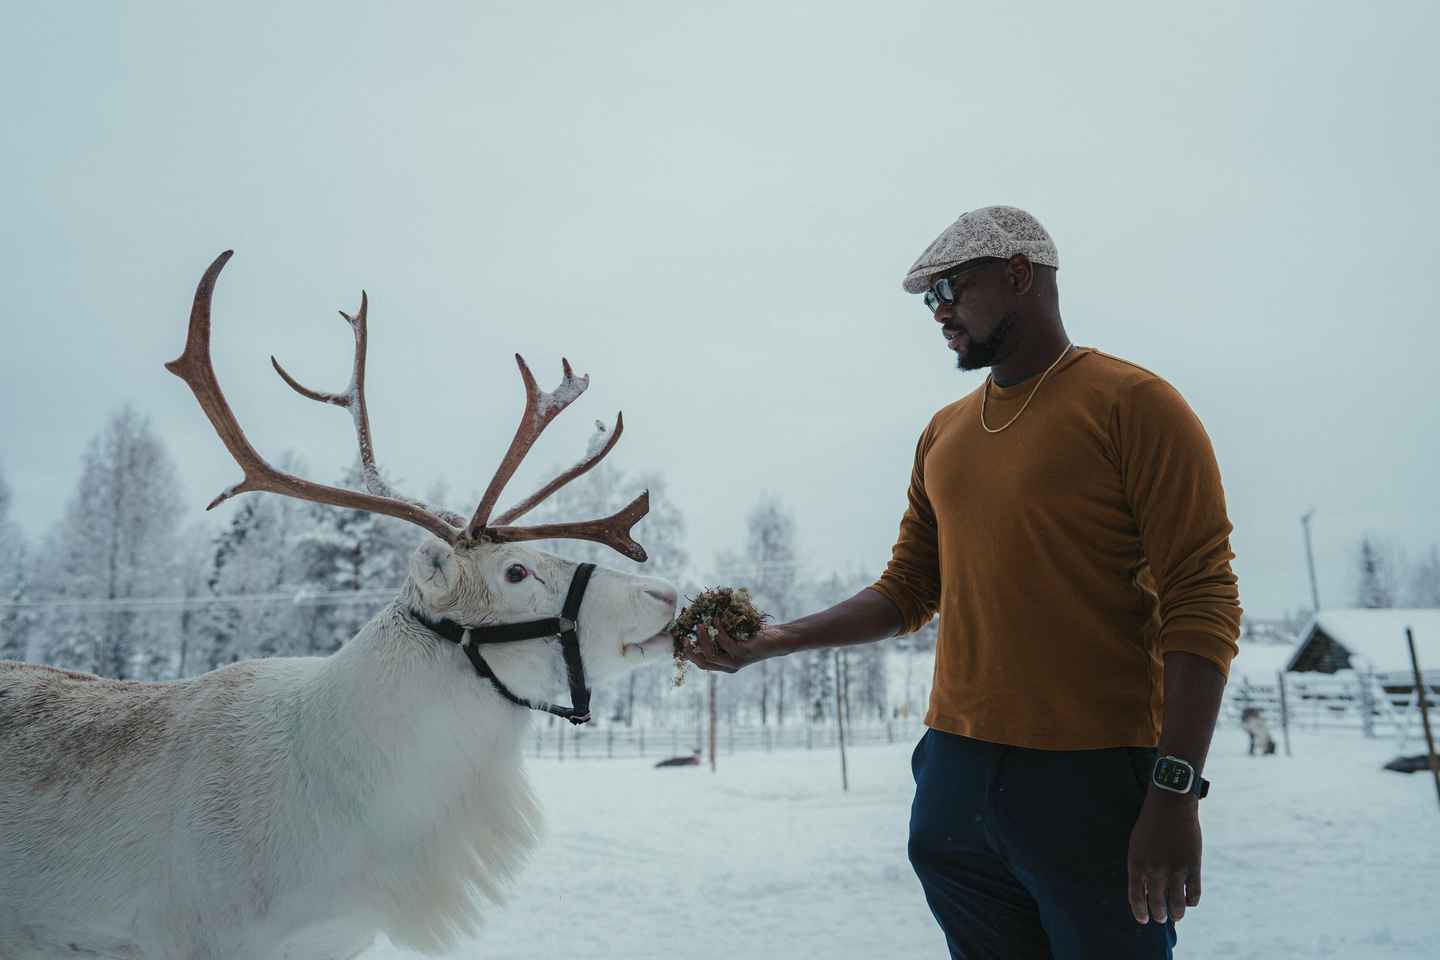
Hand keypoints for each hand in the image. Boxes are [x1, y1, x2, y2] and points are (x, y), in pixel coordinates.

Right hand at [686, 622, 788, 673]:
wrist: (778, 639)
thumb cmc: (755, 634)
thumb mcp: (735, 634)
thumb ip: (720, 632)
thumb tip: (702, 615)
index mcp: (725, 664)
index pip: (701, 663)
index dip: (688, 654)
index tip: (681, 639)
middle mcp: (729, 666)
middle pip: (702, 663)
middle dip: (690, 651)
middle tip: (685, 636)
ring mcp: (736, 661)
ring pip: (711, 655)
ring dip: (703, 638)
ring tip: (700, 624)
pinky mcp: (743, 653)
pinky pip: (725, 642)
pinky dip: (718, 630)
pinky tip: (716, 618)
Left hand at [1126, 792, 1201, 923]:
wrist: (1170, 805)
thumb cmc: (1150, 825)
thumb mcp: (1136, 846)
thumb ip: (1140, 868)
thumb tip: (1146, 890)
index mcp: (1137, 865)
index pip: (1136, 898)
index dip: (1140, 912)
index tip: (1143, 919)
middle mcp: (1155, 871)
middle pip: (1157, 905)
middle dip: (1159, 915)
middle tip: (1161, 918)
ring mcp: (1175, 870)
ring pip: (1177, 905)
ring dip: (1177, 914)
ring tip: (1176, 916)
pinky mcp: (1193, 866)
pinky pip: (1194, 894)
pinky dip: (1192, 902)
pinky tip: (1189, 901)